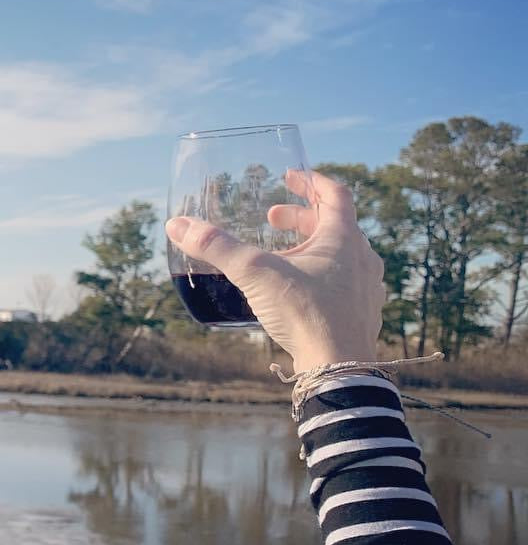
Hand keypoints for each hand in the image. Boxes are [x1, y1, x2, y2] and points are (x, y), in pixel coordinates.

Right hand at [165, 169, 385, 370]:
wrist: (338, 366)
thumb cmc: (306, 313)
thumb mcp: (256, 273)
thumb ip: (217, 248)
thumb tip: (178, 225)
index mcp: (344, 237)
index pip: (334, 194)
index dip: (310, 182)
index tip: (289, 178)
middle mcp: (362, 258)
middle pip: (334, 225)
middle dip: (300, 218)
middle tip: (272, 220)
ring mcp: (366, 287)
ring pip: (340, 255)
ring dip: (312, 247)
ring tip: (283, 255)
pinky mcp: (361, 313)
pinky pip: (343, 283)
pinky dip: (321, 276)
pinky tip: (298, 291)